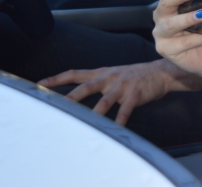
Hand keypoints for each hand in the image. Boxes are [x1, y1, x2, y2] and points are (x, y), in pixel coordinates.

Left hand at [37, 60, 196, 125]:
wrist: (161, 72)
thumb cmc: (135, 76)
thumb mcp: (115, 74)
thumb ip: (98, 82)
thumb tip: (77, 94)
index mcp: (102, 73)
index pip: (75, 74)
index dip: (57, 79)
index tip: (40, 84)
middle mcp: (110, 77)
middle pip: (86, 87)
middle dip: (70, 98)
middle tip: (56, 106)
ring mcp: (122, 86)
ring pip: (104, 101)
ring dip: (94, 113)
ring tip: (85, 123)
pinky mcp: (135, 94)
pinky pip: (125, 110)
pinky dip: (120, 120)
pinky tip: (116, 129)